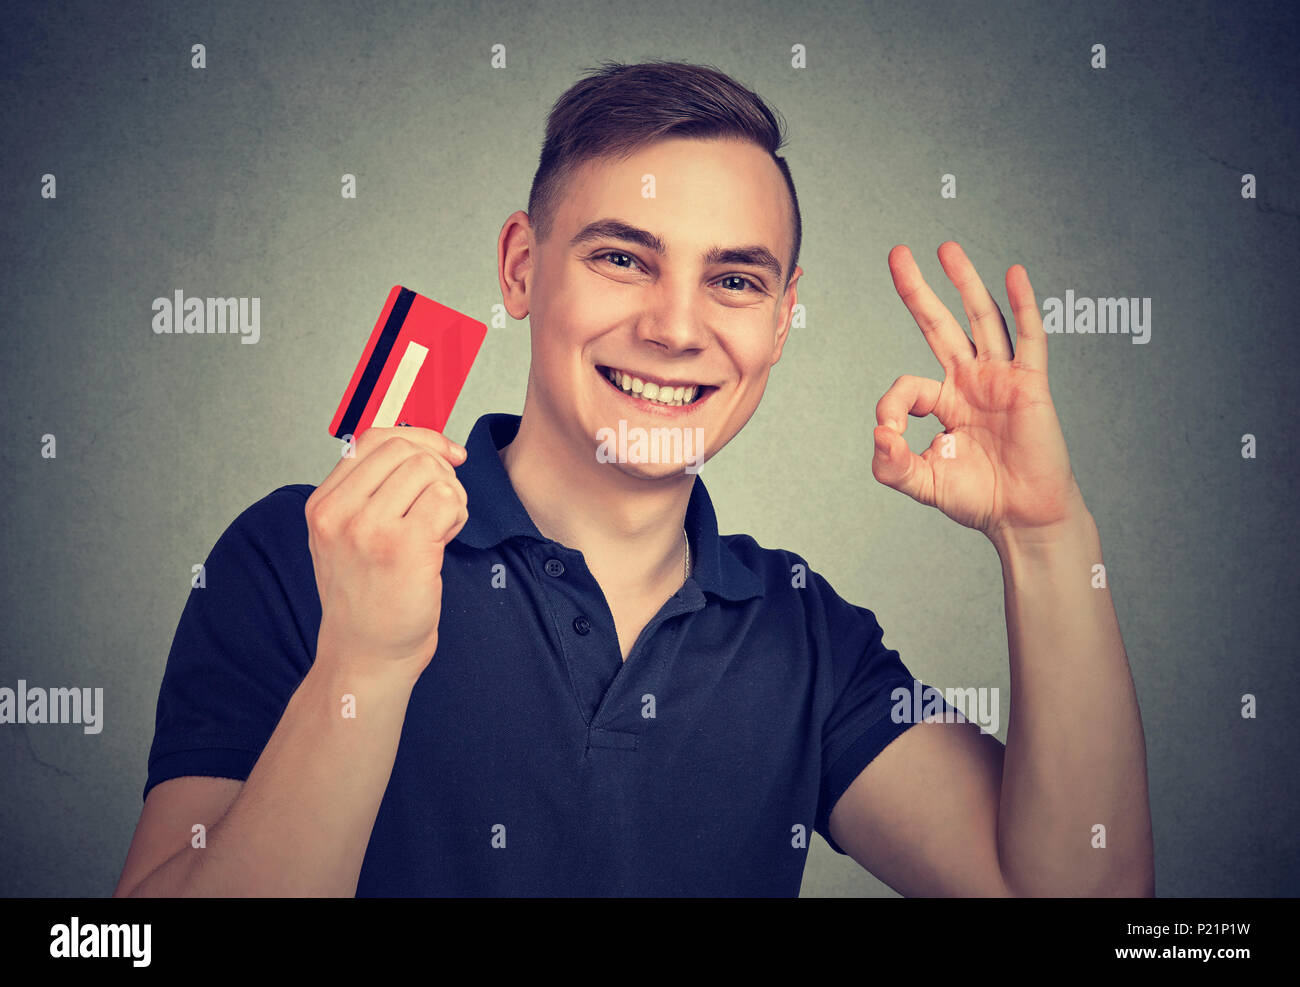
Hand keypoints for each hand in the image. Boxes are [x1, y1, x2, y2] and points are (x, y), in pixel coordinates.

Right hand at [304, 427, 468, 671]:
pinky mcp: (404, 548)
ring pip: (430, 472)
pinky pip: (446, 500)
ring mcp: (369, 529)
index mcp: (322, 505)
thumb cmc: (367, 598)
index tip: (446, 455)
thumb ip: (371, 492)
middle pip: (406, 450)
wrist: (367, 655)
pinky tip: (444, 542)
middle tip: (441, 507)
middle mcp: (339, 513)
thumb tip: (425, 445)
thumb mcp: (347, 538)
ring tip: (439, 529)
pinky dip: (457, 516)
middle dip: (438, 471)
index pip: (373, 439)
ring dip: (450, 496)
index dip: (419, 438)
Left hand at [873, 242, 1083, 540]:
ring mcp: (1000, 379)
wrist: (1022, 517)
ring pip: (981, 320)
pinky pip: (1028, 338)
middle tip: (898, 253)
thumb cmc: (977, 498)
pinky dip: (1022, 305)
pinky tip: (1013, 274)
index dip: (892, 407)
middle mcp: (969, 382)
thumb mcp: (921, 484)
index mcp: (943, 402)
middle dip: (918, 290)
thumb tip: (878, 433)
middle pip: (940, 325)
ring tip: (946, 248)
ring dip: (964, 282)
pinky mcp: (1030, 384)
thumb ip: (891, 465)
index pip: (907, 385)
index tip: (891, 437)